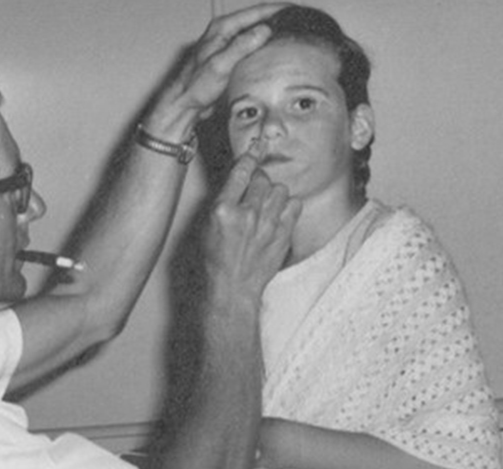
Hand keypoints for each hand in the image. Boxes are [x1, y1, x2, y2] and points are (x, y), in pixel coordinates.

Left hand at [146, 3, 287, 135]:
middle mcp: (225, 33)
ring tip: (295, 35)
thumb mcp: (220, 65)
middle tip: (301, 24)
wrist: (184, 104)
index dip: (278, 10)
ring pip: (256, 34)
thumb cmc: (195, 86)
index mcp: (222, 28)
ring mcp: (228, 45)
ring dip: (273, 34)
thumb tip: (264, 30)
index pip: (256, 12)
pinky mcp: (230, 58)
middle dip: (279, 20)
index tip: (298, 12)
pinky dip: (265, 48)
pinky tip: (277, 54)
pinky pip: (252, 48)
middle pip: (258, 20)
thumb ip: (241, 46)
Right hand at [204, 144, 300, 302]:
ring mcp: (268, 225)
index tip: (257, 147)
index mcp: (223, 210)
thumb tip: (239, 181)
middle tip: (254, 191)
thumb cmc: (217, 260)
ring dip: (273, 194)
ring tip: (266, 205)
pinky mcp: (284, 234)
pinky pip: (294, 205)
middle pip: (262, 179)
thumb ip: (224, 202)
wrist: (233, 287)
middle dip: (259, 181)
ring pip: (280, 189)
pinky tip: (279, 215)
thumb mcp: (208, 226)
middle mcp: (247, 215)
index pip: (241, 172)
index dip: (250, 157)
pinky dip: (288, 206)